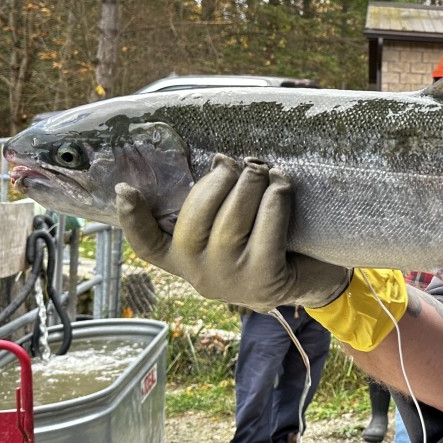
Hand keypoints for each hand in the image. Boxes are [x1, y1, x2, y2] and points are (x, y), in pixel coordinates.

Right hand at [115, 153, 350, 310]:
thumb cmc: (272, 242)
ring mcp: (231, 281)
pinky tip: (281, 186)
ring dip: (250, 185)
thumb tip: (219, 161)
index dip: (132, 218)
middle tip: (239, 164)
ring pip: (231, 221)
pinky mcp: (265, 281)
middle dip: (219, 181)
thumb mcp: (237, 225)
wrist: (317, 279)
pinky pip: (266, 229)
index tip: (124, 189)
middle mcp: (200, 276)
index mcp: (185, 260)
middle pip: (194, 219)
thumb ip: (218, 203)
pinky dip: (275, 200)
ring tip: (263, 171)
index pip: (148, 246)